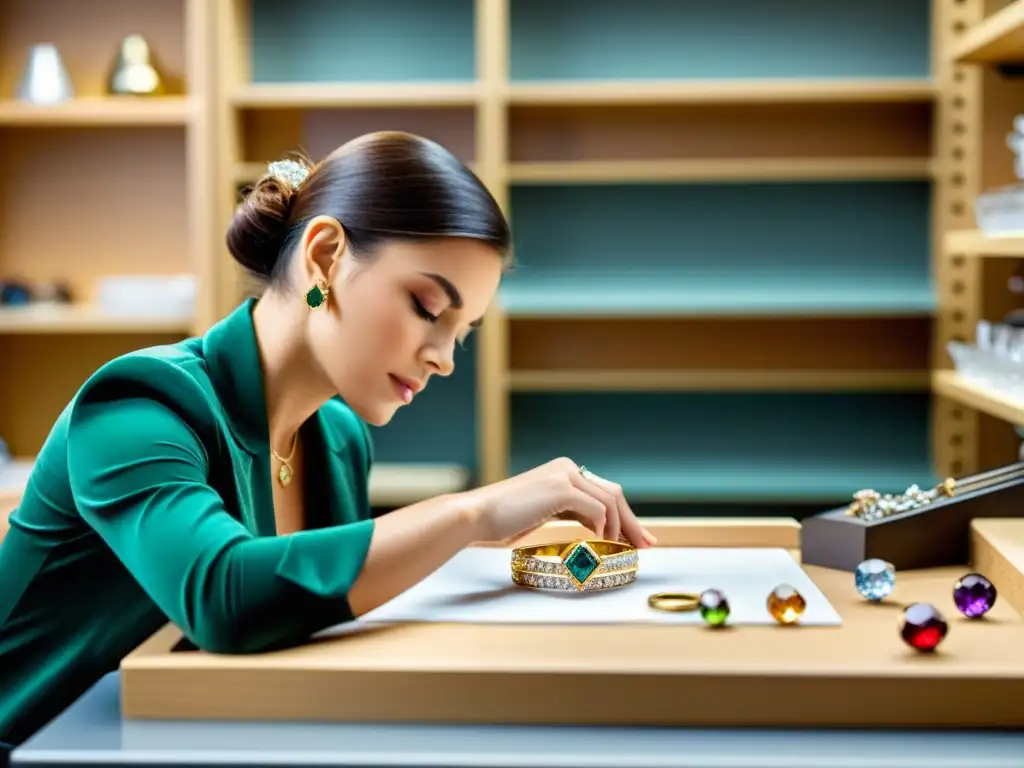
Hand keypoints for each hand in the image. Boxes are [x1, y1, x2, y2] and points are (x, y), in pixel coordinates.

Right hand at [459, 457, 657, 547]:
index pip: (605, 492)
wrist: (477, 516)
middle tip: (647, 546)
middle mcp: (567, 467)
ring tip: (620, 551)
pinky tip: (600, 543)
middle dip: (632, 522)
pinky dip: (604, 528)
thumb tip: (600, 528)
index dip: (625, 516)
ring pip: (610, 501)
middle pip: (614, 493)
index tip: (639, 538)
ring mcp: (564, 475)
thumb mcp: (544, 512)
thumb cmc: (504, 520)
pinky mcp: (561, 488)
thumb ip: (571, 512)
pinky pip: (597, 509)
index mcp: (564, 471)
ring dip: (619, 529)